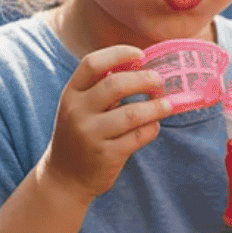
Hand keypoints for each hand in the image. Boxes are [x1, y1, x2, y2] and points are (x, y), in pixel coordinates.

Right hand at [39, 45, 171, 206]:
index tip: (140, 55)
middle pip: (116, 85)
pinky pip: (139, 136)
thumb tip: (141, 67)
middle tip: (159, 82)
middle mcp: (77, 112)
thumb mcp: (79, 108)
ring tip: (168, 104)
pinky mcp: (106, 155)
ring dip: (156, 107)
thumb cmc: (79, 136)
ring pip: (133, 113)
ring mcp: (90, 134)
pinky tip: (154, 126)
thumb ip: (100, 89)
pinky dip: (152, 128)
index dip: (119, 53)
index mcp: (70, 94)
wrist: (63, 179)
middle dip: (145, 79)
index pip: (92, 63)